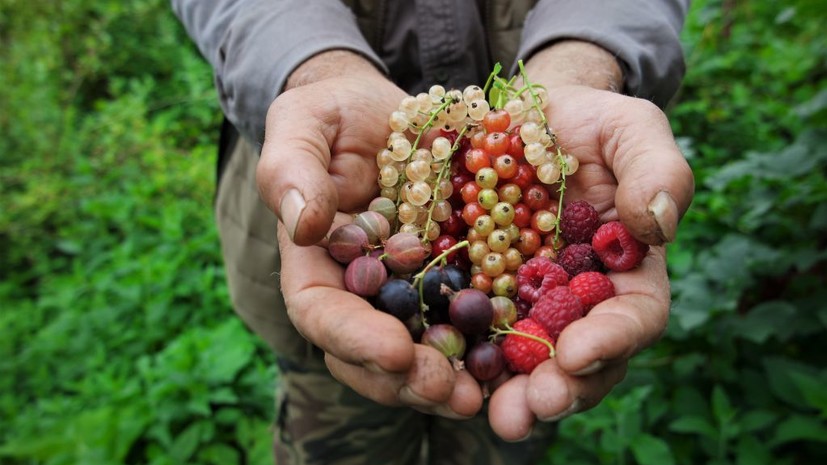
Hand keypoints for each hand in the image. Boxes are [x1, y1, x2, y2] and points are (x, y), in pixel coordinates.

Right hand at [257, 51, 482, 417]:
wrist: (387, 112)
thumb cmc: (334, 113)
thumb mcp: (306, 123)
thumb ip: (293, 169)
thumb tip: (304, 226)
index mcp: (315, 261)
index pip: (320, 311)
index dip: (353, 338)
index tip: (394, 350)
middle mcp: (357, 289)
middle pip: (368, 351)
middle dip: (406, 379)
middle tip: (450, 393)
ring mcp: (404, 291)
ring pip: (416, 353)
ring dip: (445, 382)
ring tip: (481, 396)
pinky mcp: (449, 281)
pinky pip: (461, 324)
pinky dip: (481, 350)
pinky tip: (510, 364)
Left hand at [487, 49, 693, 438]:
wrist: (522, 117)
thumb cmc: (585, 120)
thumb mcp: (628, 127)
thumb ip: (655, 167)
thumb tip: (658, 224)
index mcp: (626, 270)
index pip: (633, 316)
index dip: (611, 339)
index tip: (577, 353)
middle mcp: (579, 299)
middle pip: (579, 358)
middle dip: (560, 388)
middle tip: (531, 408)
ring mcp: (527, 302)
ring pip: (526, 361)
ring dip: (512, 392)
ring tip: (493, 414)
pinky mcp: (479, 293)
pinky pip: (472, 332)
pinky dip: (464, 357)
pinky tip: (444, 374)